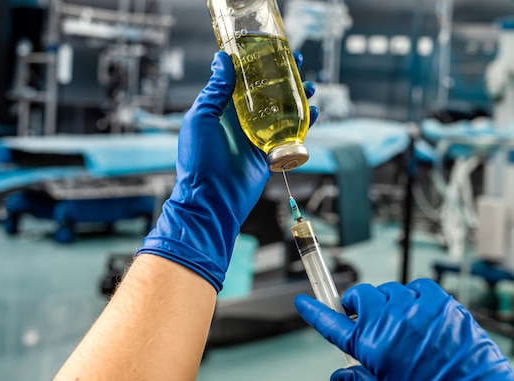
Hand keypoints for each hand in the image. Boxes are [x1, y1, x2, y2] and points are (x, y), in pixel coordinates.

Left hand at [138, 51, 317, 291]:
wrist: (211, 199)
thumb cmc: (200, 159)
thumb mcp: (202, 118)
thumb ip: (215, 90)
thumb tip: (222, 59)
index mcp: (222, 109)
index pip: (242, 79)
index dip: (257, 63)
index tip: (272, 48)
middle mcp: (240, 121)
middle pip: (266, 93)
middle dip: (283, 78)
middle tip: (299, 64)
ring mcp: (256, 138)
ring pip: (282, 112)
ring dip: (297, 98)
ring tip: (310, 87)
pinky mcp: (269, 155)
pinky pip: (290, 136)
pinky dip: (304, 124)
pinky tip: (314, 113)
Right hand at [295, 279, 513, 380]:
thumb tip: (337, 377)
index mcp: (372, 348)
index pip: (332, 324)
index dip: (315, 311)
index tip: (303, 300)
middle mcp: (391, 322)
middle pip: (360, 297)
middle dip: (354, 305)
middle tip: (359, 318)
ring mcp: (418, 308)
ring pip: (388, 290)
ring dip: (384, 302)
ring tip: (396, 323)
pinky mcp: (443, 302)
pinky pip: (418, 287)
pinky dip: (412, 296)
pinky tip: (418, 313)